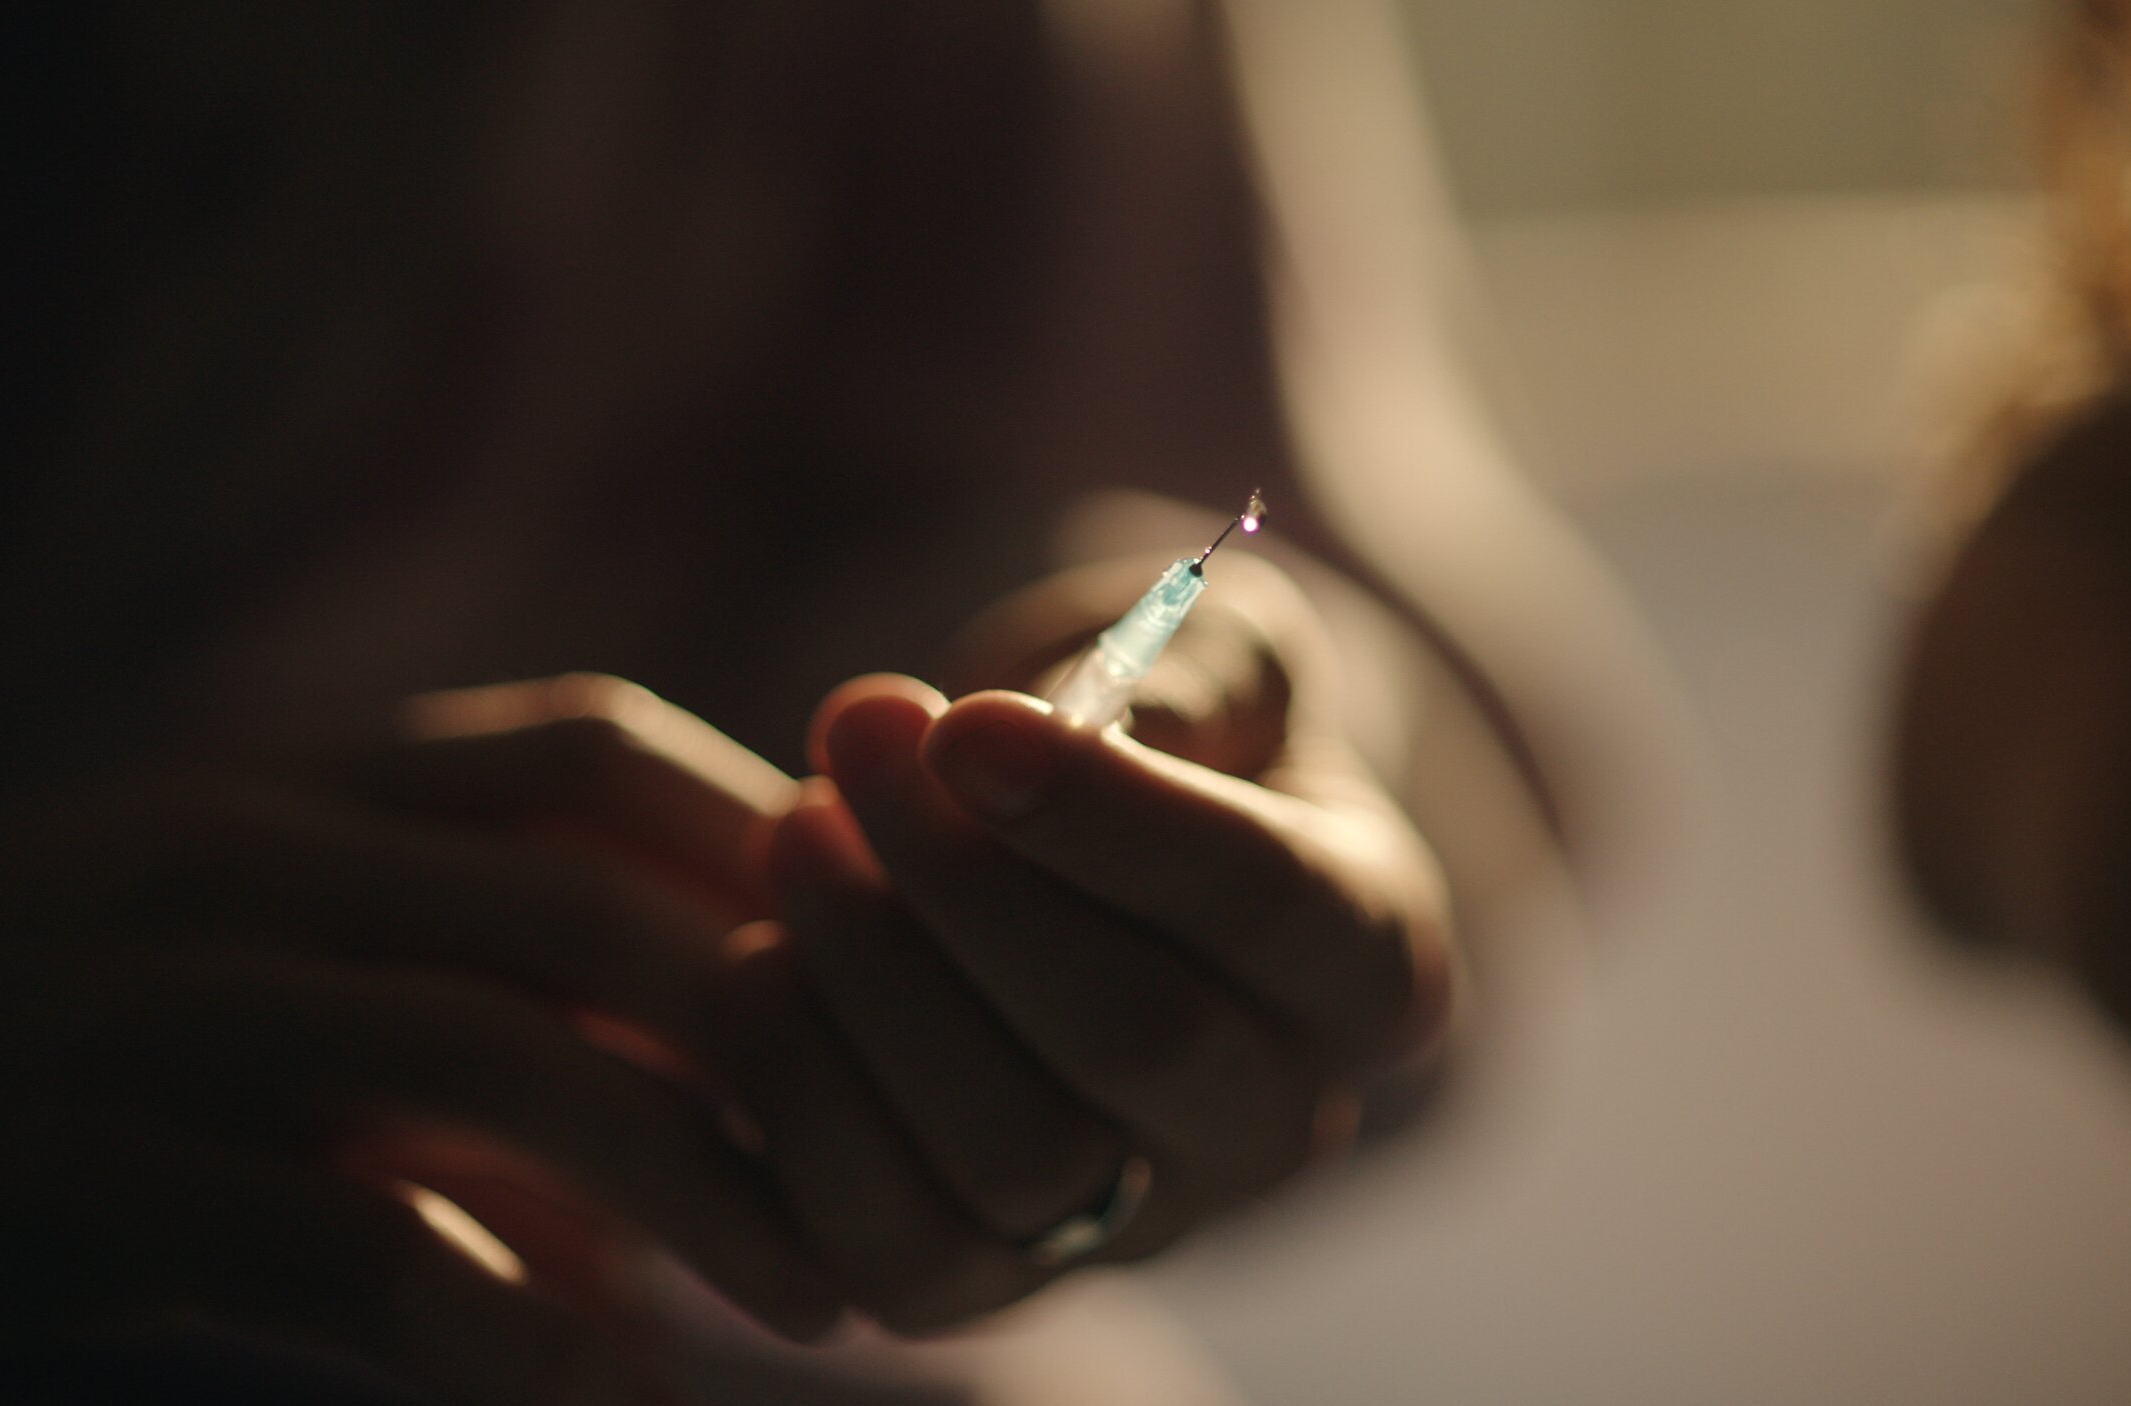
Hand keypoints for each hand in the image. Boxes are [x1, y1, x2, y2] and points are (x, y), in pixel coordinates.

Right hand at [0, 674, 837, 1402]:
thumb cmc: (50, 1024)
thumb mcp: (245, 940)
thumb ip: (453, 991)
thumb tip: (664, 1188)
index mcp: (295, 790)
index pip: (586, 756)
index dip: (770, 842)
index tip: (894, 964)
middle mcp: (242, 865)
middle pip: (581, 905)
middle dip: (773, 1031)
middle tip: (898, 1161)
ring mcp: (160, 1012)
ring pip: (493, 1056)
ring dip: (689, 1179)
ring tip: (816, 1290)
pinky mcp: (84, 1183)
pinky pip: (340, 1242)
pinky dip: (504, 1321)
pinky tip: (616, 1389)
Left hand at [702, 568, 1454, 1333]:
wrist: (1089, 865)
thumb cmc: (1166, 734)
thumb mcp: (1213, 656)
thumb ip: (1195, 670)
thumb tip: (1113, 717)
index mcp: (1370, 956)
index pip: (1268, 904)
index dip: (1111, 814)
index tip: (965, 721)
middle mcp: (1281, 1121)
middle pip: (1141, 1039)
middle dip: (969, 883)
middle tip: (854, 734)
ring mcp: (1142, 1222)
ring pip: (1017, 1158)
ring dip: (873, 978)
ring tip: (795, 828)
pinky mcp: (995, 1282)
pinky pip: (892, 1248)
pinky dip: (800, 1100)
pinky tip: (761, 958)